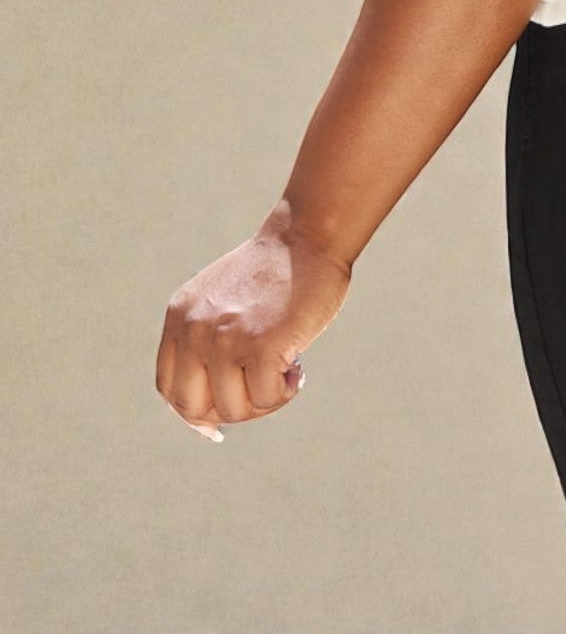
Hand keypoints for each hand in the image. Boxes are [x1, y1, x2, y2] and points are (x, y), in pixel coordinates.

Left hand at [156, 210, 350, 440]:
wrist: (308, 235)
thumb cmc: (275, 271)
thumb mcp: (221, 301)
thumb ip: (205, 341)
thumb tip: (206, 414)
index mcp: (180, 317)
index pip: (169, 387)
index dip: (194, 411)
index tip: (220, 418)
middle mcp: (194, 330)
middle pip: (193, 407)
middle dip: (231, 410)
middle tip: (261, 391)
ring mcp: (225, 339)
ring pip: (233, 409)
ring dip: (264, 402)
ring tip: (285, 372)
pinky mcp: (261, 346)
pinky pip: (267, 397)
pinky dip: (286, 391)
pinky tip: (297, 366)